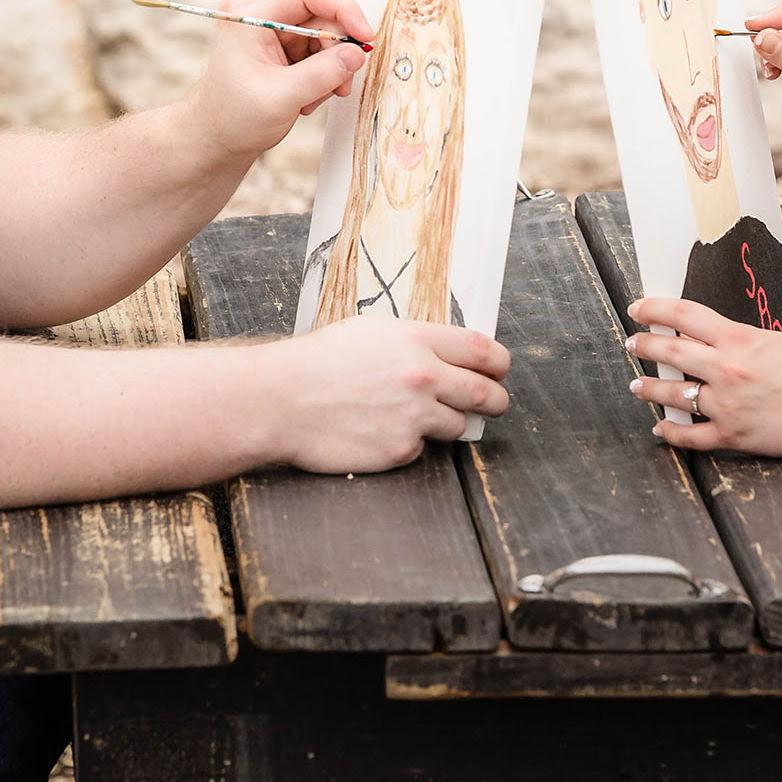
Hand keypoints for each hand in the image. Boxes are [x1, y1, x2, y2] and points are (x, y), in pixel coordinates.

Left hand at [185, 0, 372, 167]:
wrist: (215, 139)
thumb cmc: (233, 118)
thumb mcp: (281, 98)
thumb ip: (323, 74)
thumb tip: (357, 53)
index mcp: (250, 15)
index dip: (344, 11)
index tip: (365, 37)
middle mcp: (260, 14)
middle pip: (320, 16)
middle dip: (336, 52)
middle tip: (339, 85)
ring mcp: (270, 30)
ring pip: (323, 36)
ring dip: (329, 69)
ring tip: (312, 99)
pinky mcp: (280, 45)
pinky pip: (317, 50)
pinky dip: (321, 75)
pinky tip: (307, 98)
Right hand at [266, 315, 511, 474]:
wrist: (281, 400)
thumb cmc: (318, 362)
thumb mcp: (370, 332)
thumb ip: (415, 342)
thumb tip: (449, 353)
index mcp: (416, 340)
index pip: (482, 350)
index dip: (499, 362)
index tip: (500, 370)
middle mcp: (423, 377)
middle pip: (485, 392)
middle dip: (496, 399)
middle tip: (495, 403)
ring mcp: (414, 416)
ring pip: (458, 425)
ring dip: (448, 423)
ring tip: (417, 416)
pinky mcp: (401, 449)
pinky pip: (421, 448)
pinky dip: (409, 442)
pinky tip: (380, 431)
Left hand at [625, 296, 781, 456]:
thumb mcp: (773, 340)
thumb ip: (737, 340)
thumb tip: (704, 337)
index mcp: (738, 340)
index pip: (683, 315)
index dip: (654, 309)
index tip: (638, 307)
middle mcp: (726, 370)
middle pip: (669, 352)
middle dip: (644, 346)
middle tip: (632, 343)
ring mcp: (728, 405)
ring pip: (672, 395)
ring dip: (648, 388)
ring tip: (636, 385)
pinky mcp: (734, 436)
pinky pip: (691, 436)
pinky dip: (671, 432)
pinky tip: (660, 426)